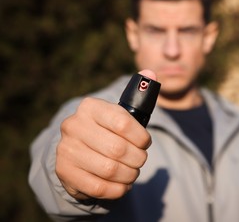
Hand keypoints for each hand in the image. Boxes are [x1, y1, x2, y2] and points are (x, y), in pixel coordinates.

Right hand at [56, 70, 155, 199]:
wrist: (77, 150)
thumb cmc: (108, 130)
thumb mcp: (122, 112)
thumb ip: (139, 93)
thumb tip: (151, 73)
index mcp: (90, 107)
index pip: (123, 122)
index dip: (141, 137)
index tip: (145, 143)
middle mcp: (73, 126)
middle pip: (118, 149)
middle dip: (138, 158)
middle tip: (140, 160)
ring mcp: (66, 150)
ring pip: (110, 169)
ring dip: (130, 174)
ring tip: (133, 172)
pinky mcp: (65, 172)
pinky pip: (98, 187)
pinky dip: (117, 189)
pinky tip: (122, 184)